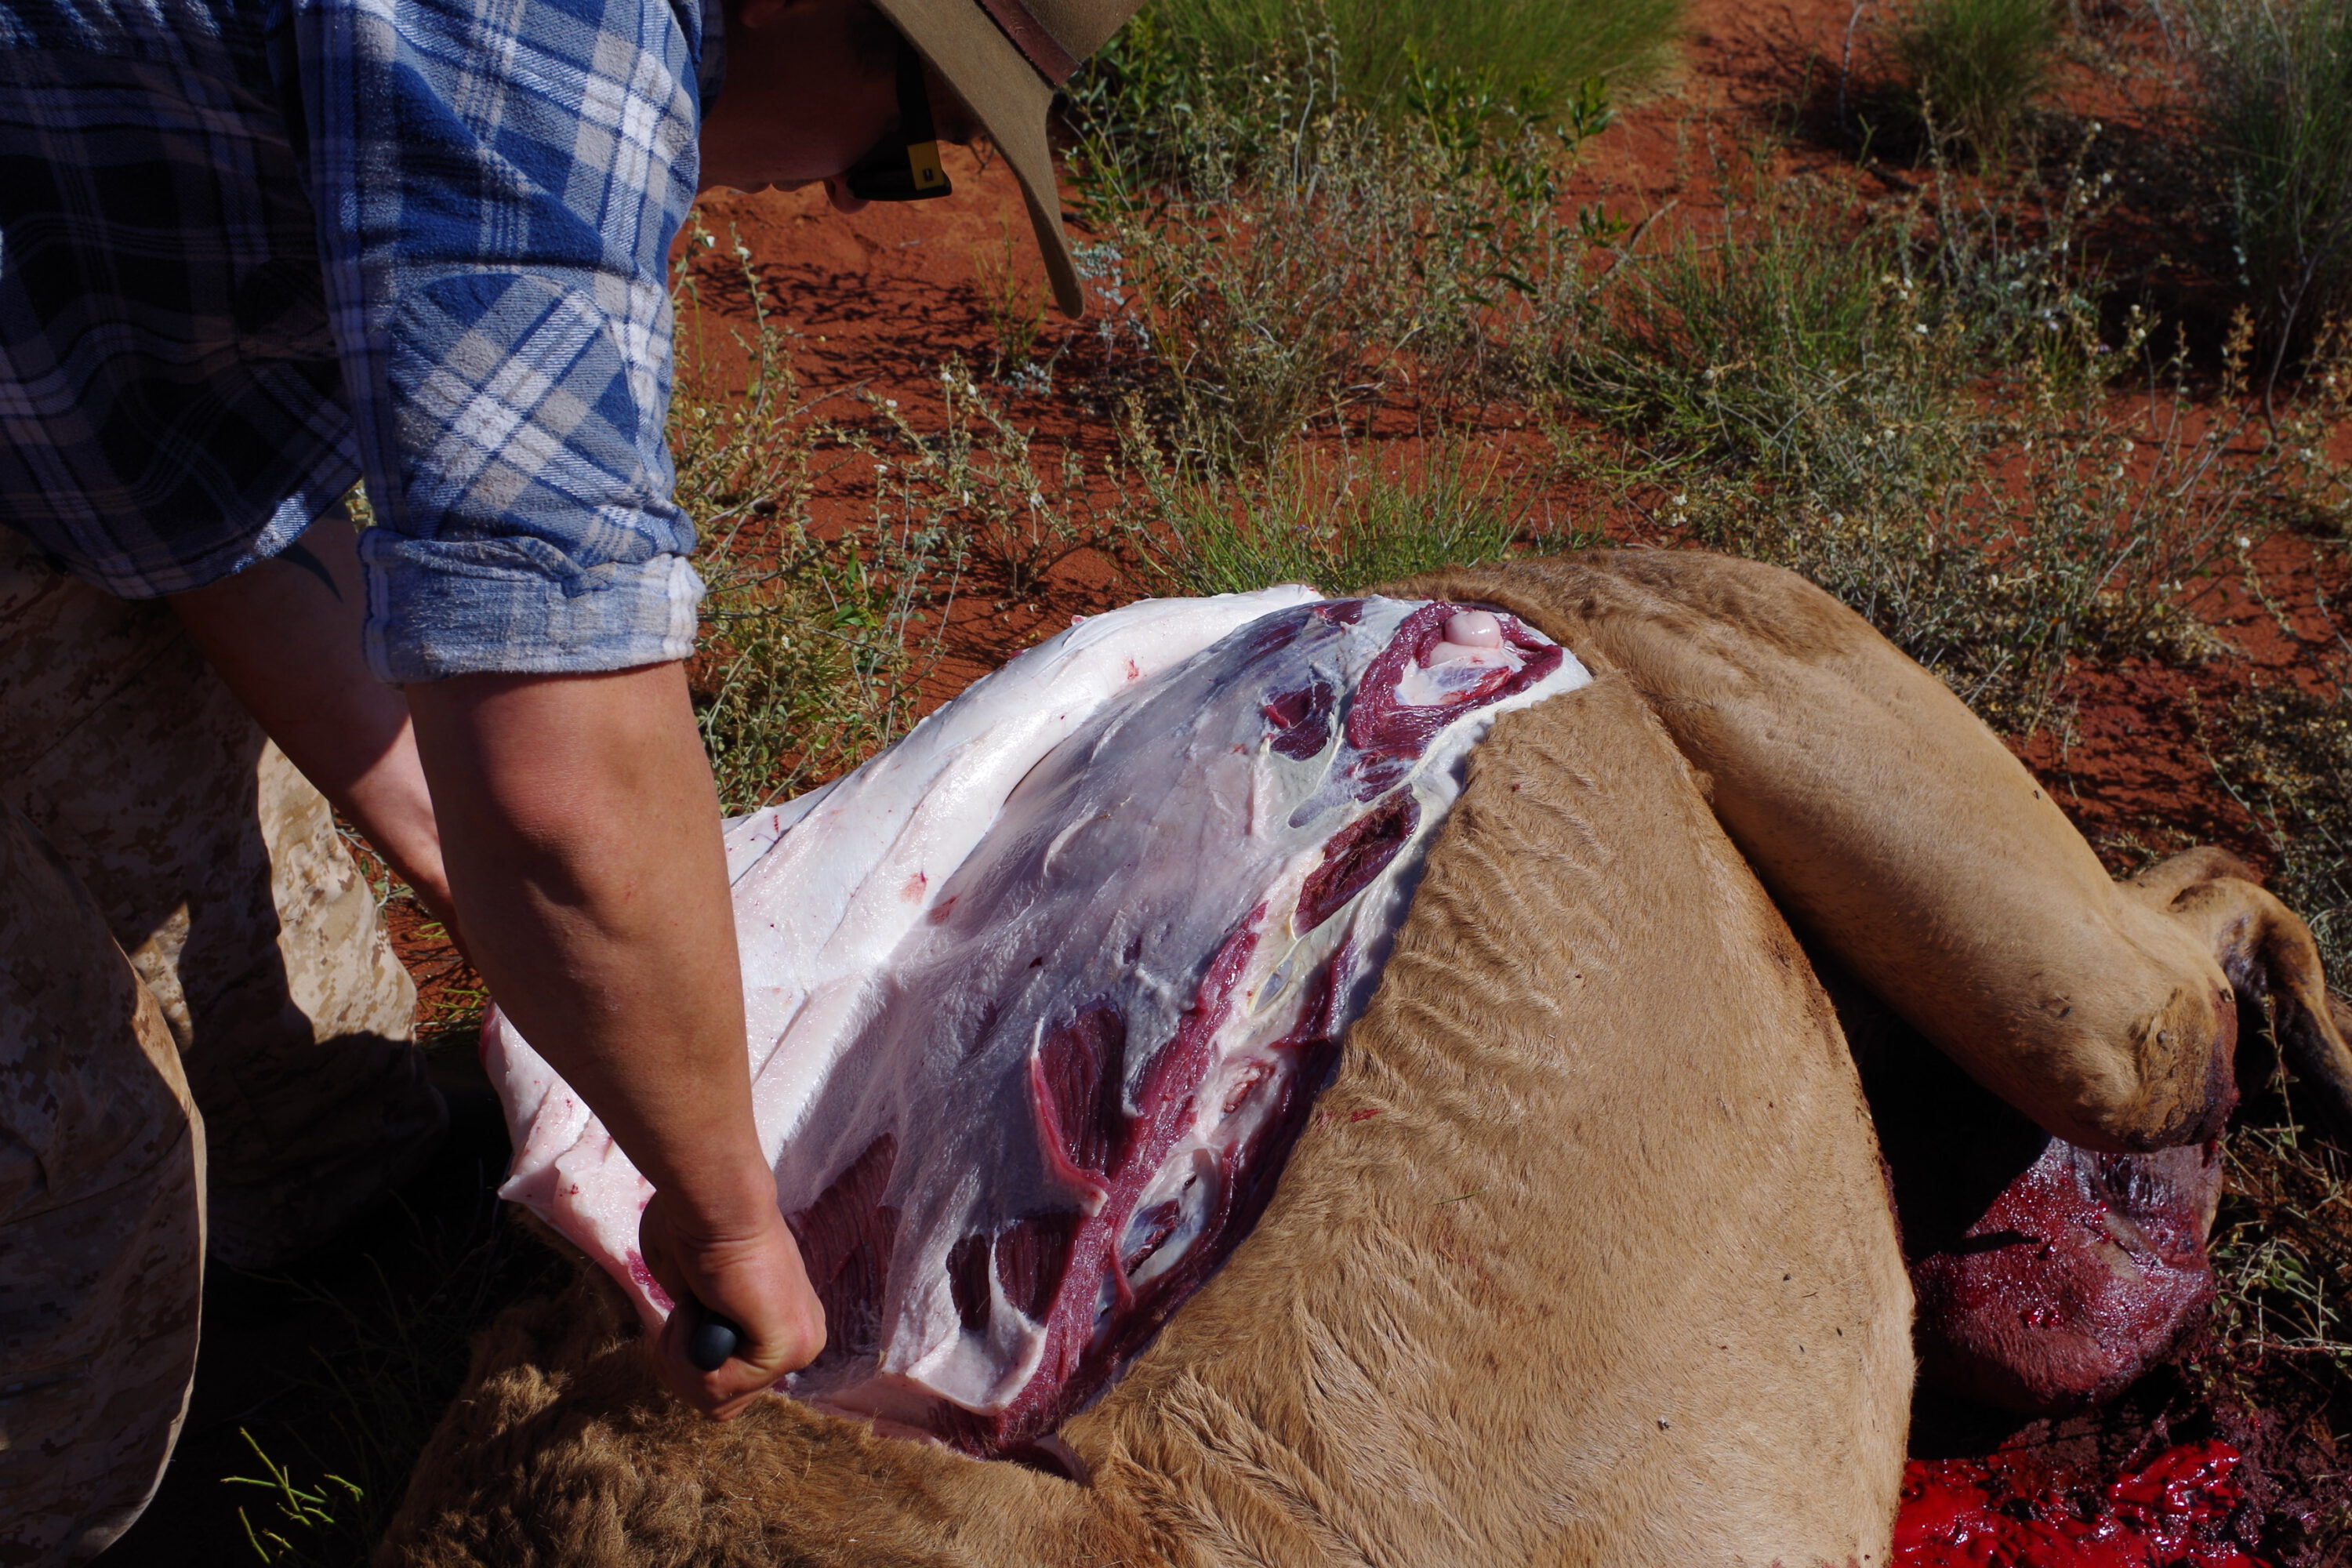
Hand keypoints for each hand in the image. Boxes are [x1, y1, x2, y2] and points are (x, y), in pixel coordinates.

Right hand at [639, 1186, 826, 1417]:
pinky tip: (703, 1305)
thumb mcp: (695, 1295)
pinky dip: (689, 1348)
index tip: (688, 1310)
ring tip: (695, 1305)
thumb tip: (699, 1350)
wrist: (713, 1199)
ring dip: (681, 1355)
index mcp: (782, 1329)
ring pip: (712, 1401)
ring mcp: (800, 1348)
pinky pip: (715, 1387)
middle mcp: (801, 1343)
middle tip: (687, 1313)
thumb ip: (703, 1330)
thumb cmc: (695, 1226)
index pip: (726, 1388)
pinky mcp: (788, 1349)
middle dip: (680, 1365)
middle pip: (718, 1403)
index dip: (686, 1360)